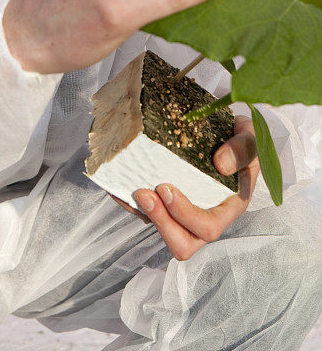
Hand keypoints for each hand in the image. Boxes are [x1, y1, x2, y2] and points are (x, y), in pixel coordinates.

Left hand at [110, 115, 259, 260]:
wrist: (222, 127)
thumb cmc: (238, 136)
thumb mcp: (248, 135)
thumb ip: (242, 148)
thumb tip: (221, 164)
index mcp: (229, 206)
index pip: (208, 227)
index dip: (185, 214)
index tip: (166, 188)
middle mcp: (205, 215)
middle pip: (183, 243)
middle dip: (161, 223)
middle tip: (144, 194)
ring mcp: (183, 211)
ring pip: (162, 231)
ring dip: (145, 215)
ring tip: (134, 190)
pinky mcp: (166, 202)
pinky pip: (146, 213)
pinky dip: (130, 203)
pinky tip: (121, 184)